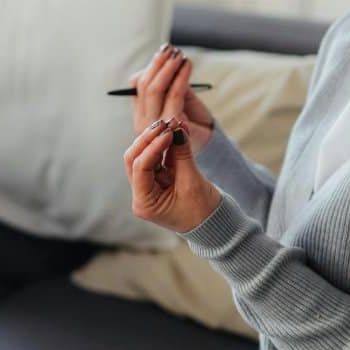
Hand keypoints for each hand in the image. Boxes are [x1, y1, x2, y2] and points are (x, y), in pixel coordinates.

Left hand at [124, 115, 221, 233]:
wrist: (215, 225)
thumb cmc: (203, 211)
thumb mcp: (192, 182)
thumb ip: (182, 154)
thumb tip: (177, 128)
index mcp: (144, 202)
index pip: (140, 168)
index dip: (153, 146)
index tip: (168, 131)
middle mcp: (141, 195)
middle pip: (135, 159)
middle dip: (149, 139)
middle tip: (165, 123)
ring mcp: (148, 186)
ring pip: (144, 156)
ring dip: (157, 139)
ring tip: (173, 123)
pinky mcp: (159, 180)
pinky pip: (158, 158)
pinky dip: (166, 145)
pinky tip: (177, 131)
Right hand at [128, 45, 215, 150]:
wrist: (210, 141)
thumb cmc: (193, 117)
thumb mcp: (177, 97)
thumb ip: (169, 83)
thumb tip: (164, 59)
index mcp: (141, 114)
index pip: (137, 85)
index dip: (150, 67)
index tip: (164, 53)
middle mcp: (143, 122)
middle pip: (144, 86)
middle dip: (158, 64)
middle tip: (170, 49)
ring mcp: (155, 125)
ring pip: (155, 89)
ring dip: (168, 67)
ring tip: (180, 55)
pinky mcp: (172, 125)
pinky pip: (173, 95)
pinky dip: (180, 77)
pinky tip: (187, 66)